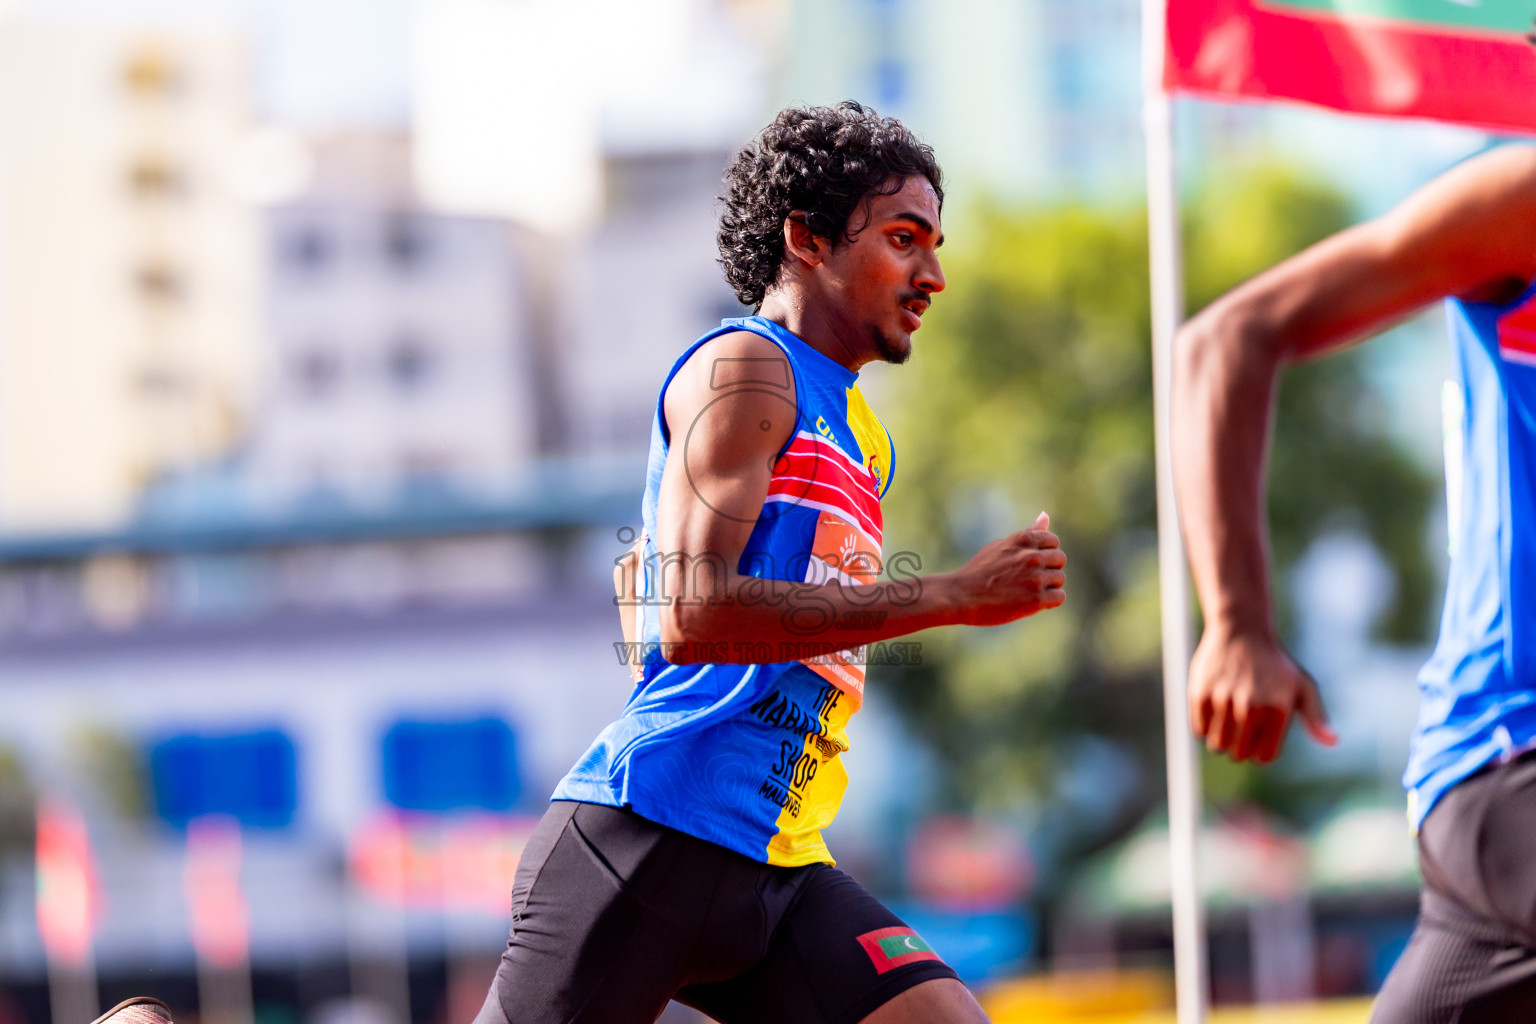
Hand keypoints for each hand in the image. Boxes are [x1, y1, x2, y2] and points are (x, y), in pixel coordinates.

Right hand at [952, 512, 1066, 625]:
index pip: (1053, 541)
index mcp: (1023, 540)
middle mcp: (1031, 556)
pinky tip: (1033, 602)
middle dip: (1048, 568)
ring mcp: (1035, 578)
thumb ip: (1027, 533)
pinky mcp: (1036, 600)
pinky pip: (1059, 597)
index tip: (1030, 563)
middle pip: (1060, 559)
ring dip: (1048, 586)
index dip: (1044, 553)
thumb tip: (1045, 516)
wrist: (961, 596)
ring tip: (1027, 591)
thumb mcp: (1001, 546)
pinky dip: (1049, 601)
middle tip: (1029, 578)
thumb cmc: (979, 571)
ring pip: (1060, 578)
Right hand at [1188, 627, 1336, 762]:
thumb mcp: (1302, 686)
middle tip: (1242, 728)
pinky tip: (1213, 712)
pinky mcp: (1200, 694)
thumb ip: (1316, 717)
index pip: (1264, 757)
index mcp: (1278, 709)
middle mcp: (1251, 706)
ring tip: (1226, 722)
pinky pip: (1198, 732)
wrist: (1241, 630)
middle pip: (1239, 754)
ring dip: (1221, 740)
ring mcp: (1223, 700)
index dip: (1261, 751)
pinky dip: (1204, 728)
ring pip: (1217, 745)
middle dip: (1240, 748)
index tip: (1260, 736)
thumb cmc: (1275, 665)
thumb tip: (1333, 742)